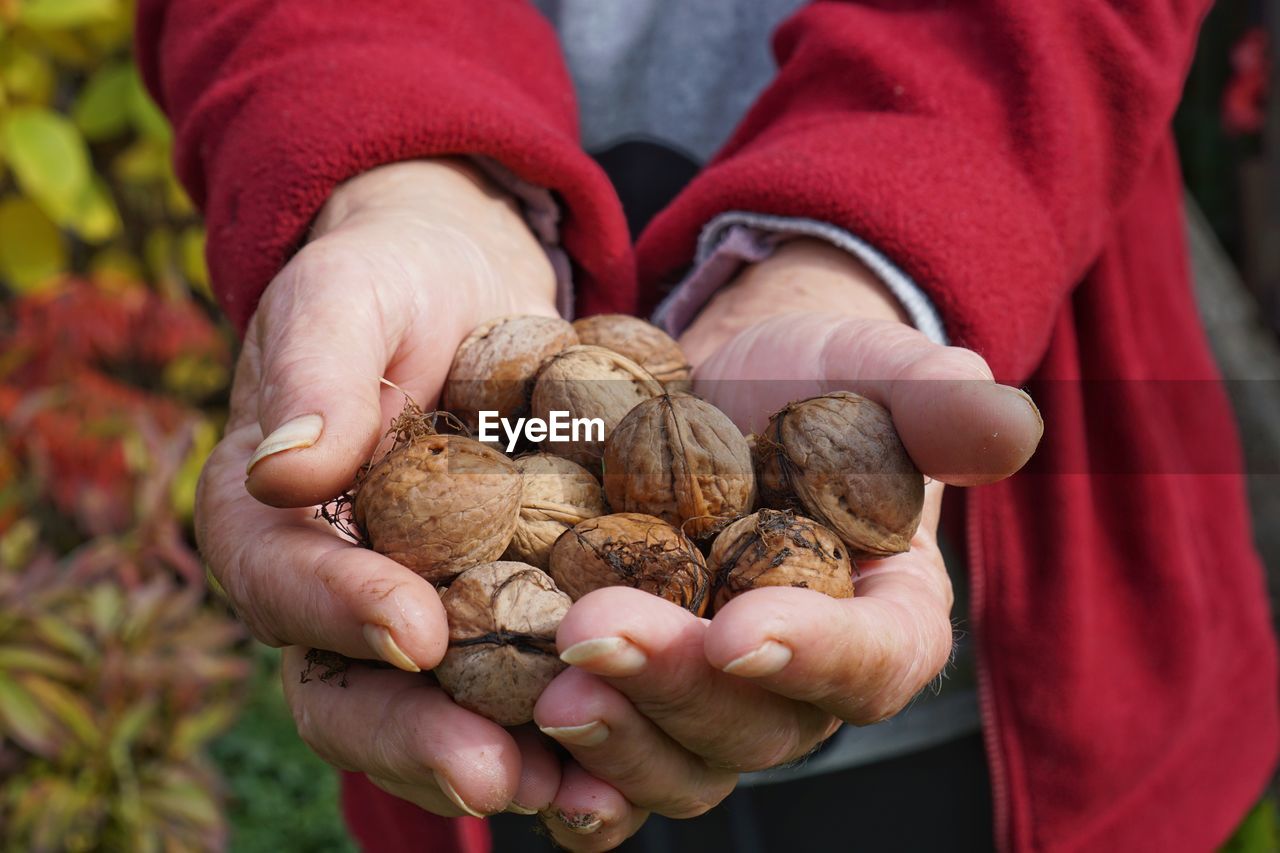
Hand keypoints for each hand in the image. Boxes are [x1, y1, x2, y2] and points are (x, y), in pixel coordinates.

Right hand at [197, 159, 569, 816]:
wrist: (469, 290)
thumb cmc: (393, 282)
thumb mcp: (350, 296)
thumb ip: (315, 371)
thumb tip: (283, 468)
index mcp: (273, 524)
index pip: (283, 584)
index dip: (340, 614)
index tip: (417, 630)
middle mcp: (338, 594)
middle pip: (352, 695)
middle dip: (420, 740)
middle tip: (495, 773)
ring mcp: (425, 615)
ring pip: (441, 720)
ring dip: (508, 764)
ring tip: (583, 793)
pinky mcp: (506, 617)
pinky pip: (523, 693)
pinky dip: (571, 732)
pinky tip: (632, 760)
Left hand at [530, 239, 1041, 849]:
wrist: (717, 396)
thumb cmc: (811, 386)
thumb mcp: (871, 373)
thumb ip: (936, 402)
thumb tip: (1011, 421)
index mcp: (882, 620)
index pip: (873, 662)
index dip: (816, 656)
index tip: (746, 628)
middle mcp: (796, 683)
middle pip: (756, 725)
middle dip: (679, 687)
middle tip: (598, 634)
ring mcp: (709, 701)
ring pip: (677, 761)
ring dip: (613, 734)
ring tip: (548, 682)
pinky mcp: (632, 696)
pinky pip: (604, 764)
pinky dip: (564, 768)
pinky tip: (509, 742)